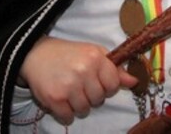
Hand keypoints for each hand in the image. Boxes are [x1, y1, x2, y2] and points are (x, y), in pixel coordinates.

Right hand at [19, 37, 136, 124]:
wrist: (35, 55)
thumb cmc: (69, 55)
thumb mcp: (93, 53)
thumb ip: (114, 68)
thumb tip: (134, 82)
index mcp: (95, 57)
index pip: (114, 85)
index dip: (106, 87)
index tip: (96, 82)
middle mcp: (84, 71)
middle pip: (99, 99)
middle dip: (91, 96)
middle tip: (80, 85)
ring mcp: (69, 86)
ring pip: (85, 110)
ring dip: (78, 105)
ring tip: (70, 91)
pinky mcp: (55, 98)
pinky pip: (68, 118)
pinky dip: (66, 113)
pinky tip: (61, 100)